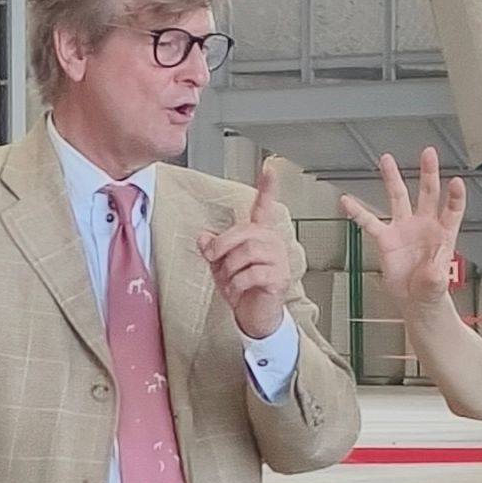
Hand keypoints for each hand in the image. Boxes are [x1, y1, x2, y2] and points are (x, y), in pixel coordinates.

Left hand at [200, 164, 291, 340]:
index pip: (264, 206)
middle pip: (244, 232)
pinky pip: (251, 273)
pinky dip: (236, 284)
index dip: (267, 186)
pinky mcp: (278, 278)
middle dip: (222, 247)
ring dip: (229, 270)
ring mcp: (278, 260)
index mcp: (259, 235)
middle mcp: (272, 243)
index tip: (270, 166)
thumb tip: (203, 236)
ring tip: (230, 281)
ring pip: (245, 253)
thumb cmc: (244, 289)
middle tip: (214, 260)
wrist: (256, 316)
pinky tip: (237, 290)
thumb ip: (213, 248)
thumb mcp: (220, 266)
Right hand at [340, 147, 465, 312]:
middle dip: (428, 173)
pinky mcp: (386, 238)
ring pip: (398, 197)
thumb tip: (434, 270)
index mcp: (444, 234)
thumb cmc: (430, 288)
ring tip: (387, 160)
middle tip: (429, 154)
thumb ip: (436, 276)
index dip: (455, 196)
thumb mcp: (437, 285)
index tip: (457, 182)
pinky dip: (357, 212)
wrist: (414, 299)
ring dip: (393, 178)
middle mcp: (424, 225)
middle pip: (428, 193)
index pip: (452, 209)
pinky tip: (347, 201)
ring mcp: (404, 228)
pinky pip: (369, 222)